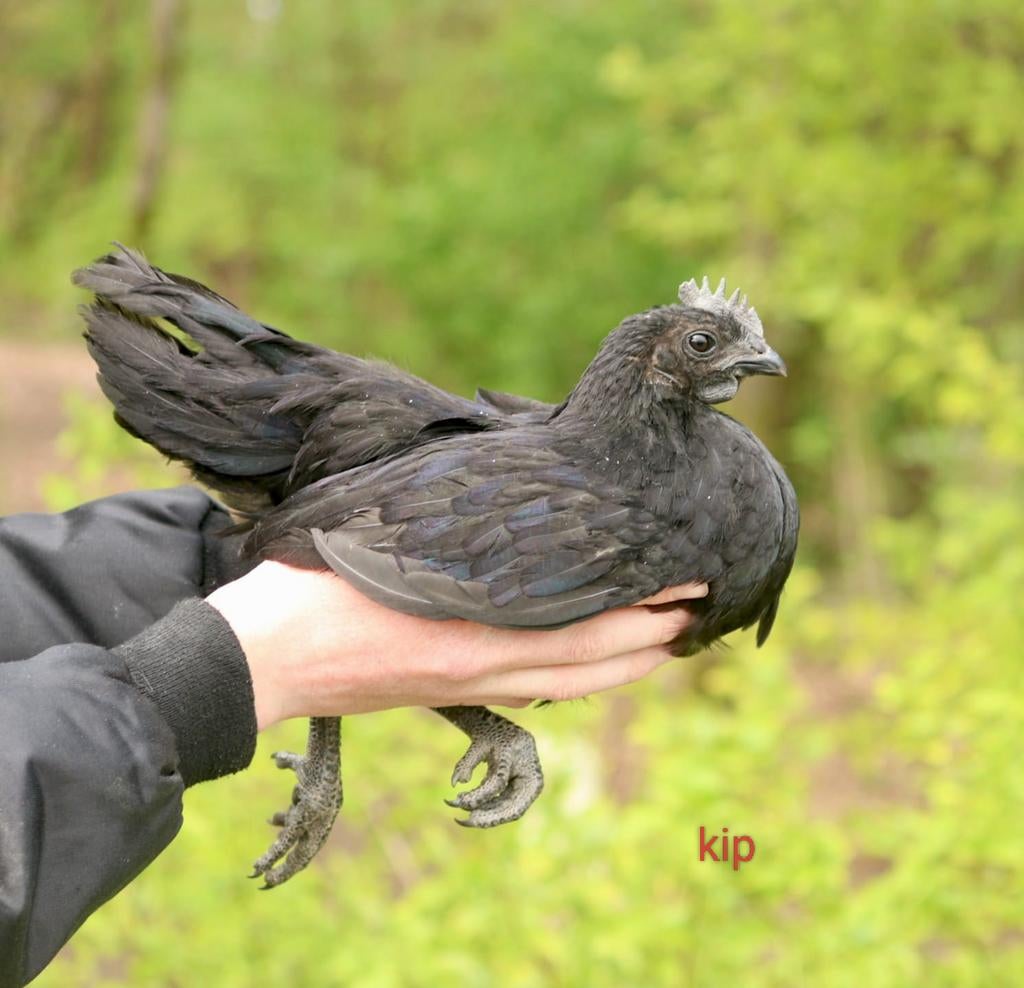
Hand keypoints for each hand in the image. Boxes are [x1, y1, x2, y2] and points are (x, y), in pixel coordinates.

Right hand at [207, 561, 707, 729]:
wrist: (263, 654)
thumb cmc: (317, 582)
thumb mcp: (390, 539)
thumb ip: (460, 535)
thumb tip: (514, 505)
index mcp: (473, 631)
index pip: (584, 633)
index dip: (642, 617)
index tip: (687, 587)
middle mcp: (481, 666)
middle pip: (589, 665)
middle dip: (650, 640)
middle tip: (697, 612)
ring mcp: (466, 685)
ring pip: (566, 684)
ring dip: (621, 665)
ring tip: (664, 641)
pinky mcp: (447, 692)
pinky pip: (529, 688)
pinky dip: (573, 677)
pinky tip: (589, 664)